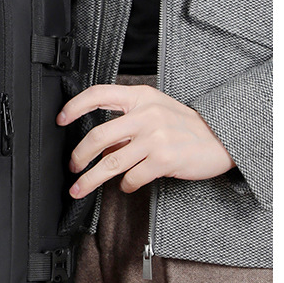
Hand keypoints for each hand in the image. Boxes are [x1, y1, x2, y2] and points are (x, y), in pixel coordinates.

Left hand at [57, 83, 236, 197]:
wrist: (222, 140)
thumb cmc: (186, 127)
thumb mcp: (156, 112)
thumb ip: (128, 122)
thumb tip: (99, 145)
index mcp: (141, 97)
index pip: (99, 94)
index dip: (75, 106)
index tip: (61, 119)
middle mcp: (146, 114)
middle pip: (98, 135)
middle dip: (78, 155)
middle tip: (73, 166)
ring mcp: (155, 137)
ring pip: (110, 162)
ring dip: (90, 179)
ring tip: (80, 188)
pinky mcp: (163, 160)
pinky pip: (132, 177)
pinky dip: (126, 185)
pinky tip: (127, 185)